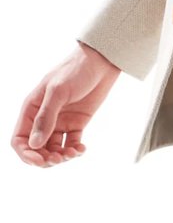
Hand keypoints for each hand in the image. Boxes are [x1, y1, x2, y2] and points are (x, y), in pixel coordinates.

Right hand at [10, 43, 121, 167]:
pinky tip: (82, 149)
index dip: (27, 154)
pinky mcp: (76, 123)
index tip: (41, 161)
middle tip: (59, 159)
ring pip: (53, 149)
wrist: (102, 61)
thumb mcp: (58, 92)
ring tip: (73, 153)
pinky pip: (71, 143)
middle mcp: (43, 118)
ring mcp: (60, 121)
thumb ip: (46, 118)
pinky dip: (75, 150)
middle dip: (45, 158)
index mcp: (32, 109)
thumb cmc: (76, 70)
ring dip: (61, 156)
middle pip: (36, 148)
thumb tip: (34, 145)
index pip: (20, 139)